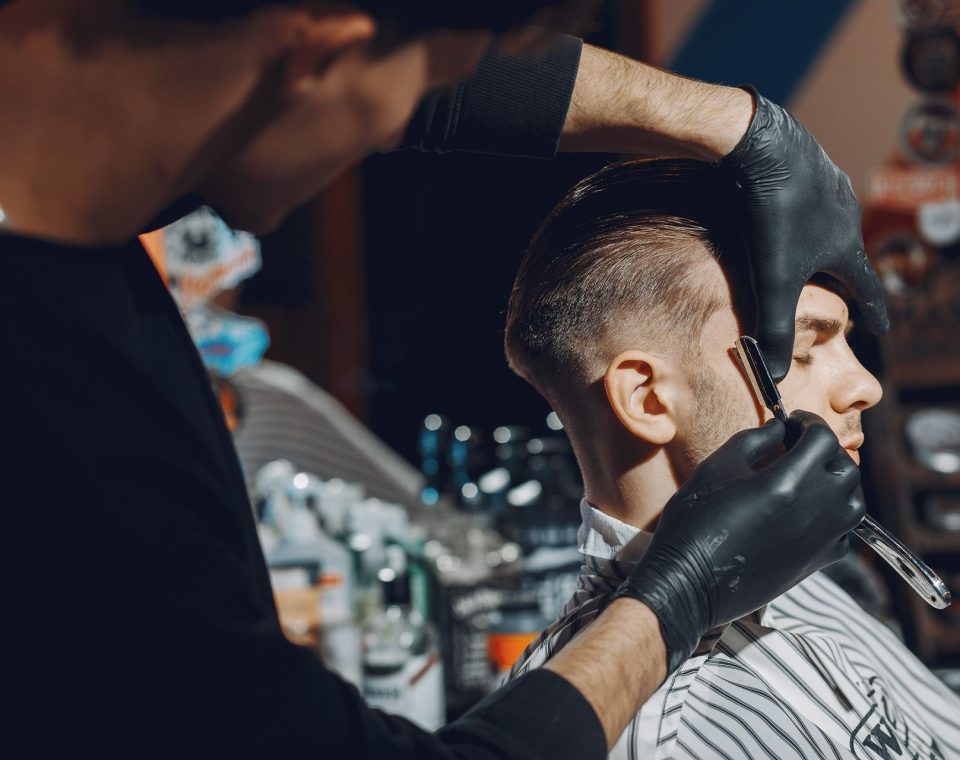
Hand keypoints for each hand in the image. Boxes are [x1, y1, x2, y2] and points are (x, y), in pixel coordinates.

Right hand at [612, 411, 862, 673]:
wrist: (691, 581)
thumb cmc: (696, 521)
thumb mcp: (717, 468)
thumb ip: (754, 441)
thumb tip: (779, 428)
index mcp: (789, 481)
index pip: (823, 438)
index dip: (809, 423)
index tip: (792, 422)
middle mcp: (816, 509)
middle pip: (846, 467)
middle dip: (825, 450)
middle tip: (798, 446)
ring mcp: (821, 539)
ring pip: (853, 501)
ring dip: (836, 482)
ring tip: (808, 477)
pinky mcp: (818, 562)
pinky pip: (845, 532)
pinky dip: (834, 515)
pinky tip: (807, 511)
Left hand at [721, 87, 888, 380]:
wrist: (762, 144)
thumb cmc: (774, 213)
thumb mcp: (773, 277)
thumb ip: (775, 326)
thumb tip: (776, 376)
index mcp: (844, 245)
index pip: (867, 288)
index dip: (873, 311)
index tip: (880, 328)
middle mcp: (844, 214)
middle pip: (844, 254)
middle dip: (840, 275)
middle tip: (836, 289)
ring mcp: (825, 186)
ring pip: (825, 223)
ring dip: (817, 241)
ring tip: (803, 251)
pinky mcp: (800, 165)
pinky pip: (802, 196)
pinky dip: (795, 212)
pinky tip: (779, 208)